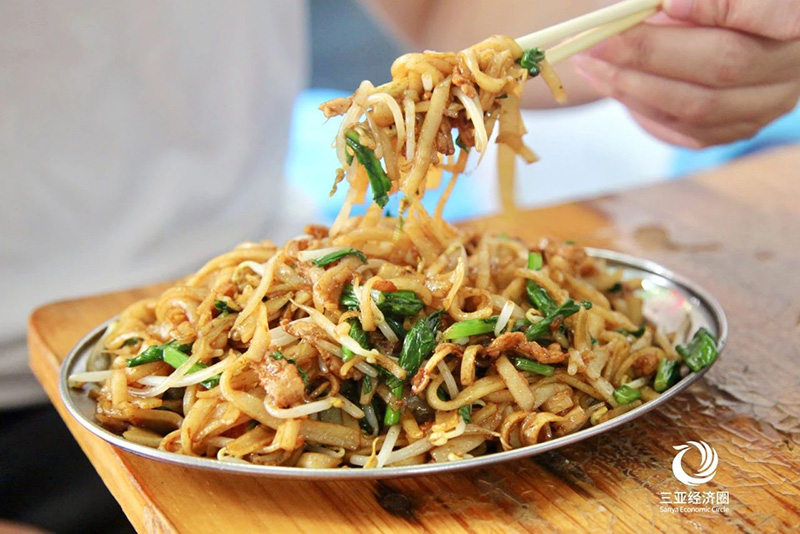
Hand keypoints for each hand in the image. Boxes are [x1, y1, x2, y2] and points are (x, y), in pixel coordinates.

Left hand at [572, 0, 799, 147]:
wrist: (722, 34)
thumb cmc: (705, 7)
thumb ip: (671, 0)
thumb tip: (642, 8)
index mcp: (794, 16)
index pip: (774, 13)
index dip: (721, 7)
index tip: (667, 3)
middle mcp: (792, 65)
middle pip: (721, 63)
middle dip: (648, 52)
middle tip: (597, 40)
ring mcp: (768, 104)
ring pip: (698, 106)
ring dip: (633, 86)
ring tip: (589, 62)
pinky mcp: (739, 129)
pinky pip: (686, 130)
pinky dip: (641, 108)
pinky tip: (610, 85)